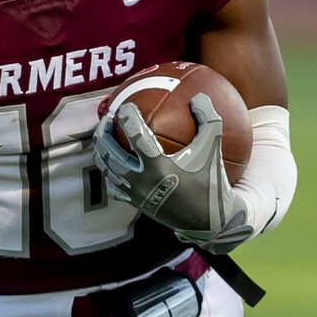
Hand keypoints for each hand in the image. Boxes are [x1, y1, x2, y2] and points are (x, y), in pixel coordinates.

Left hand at [95, 95, 249, 248]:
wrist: (208, 221)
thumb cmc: (211, 181)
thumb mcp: (214, 148)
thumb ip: (208, 118)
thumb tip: (198, 95)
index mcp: (158, 166)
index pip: (134, 135)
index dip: (127, 117)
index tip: (126, 106)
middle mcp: (141, 181)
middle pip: (109, 152)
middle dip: (103, 133)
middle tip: (106, 119)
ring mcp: (136, 194)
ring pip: (107, 169)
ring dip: (102, 151)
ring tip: (104, 136)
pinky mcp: (135, 204)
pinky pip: (114, 186)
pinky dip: (109, 172)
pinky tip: (113, 161)